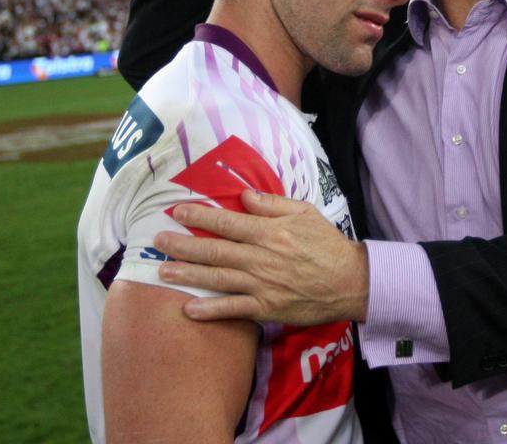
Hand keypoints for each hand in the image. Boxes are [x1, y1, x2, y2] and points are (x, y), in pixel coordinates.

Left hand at [154, 188, 368, 324]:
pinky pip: (234, 309)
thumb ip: (273, 204)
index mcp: (270, 232)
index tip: (176, 212)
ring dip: (187, 274)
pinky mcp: (267, 308)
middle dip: (183, 245)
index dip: (199, 217)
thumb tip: (243, 196)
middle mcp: (261, 258)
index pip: (227, 223)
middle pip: (214, 250)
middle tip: (157, 241)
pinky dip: (210, 310)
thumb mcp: (305, 212)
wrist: (350, 281)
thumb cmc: (327, 243)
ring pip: (217, 278)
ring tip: (162, 272)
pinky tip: (188, 308)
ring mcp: (262, 285)